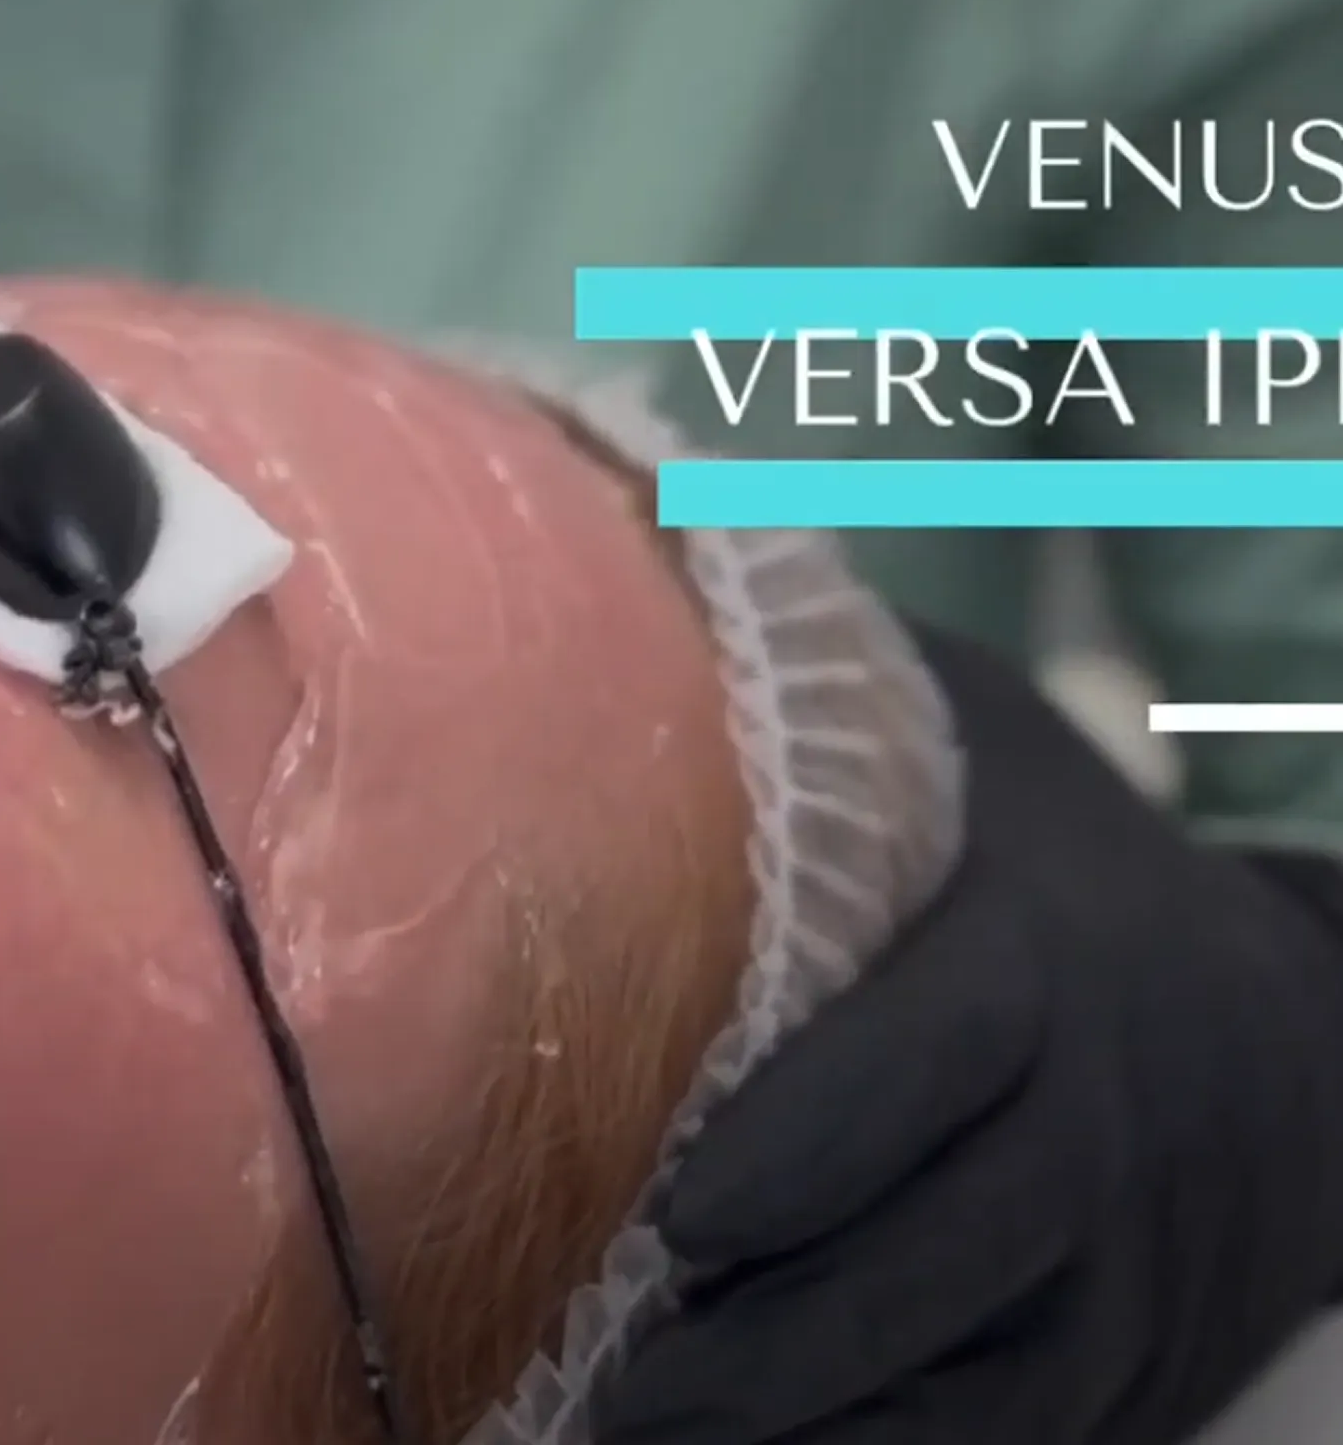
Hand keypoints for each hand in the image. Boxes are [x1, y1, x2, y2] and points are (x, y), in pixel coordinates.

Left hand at [589, 625, 1342, 1444]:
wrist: (1304, 1037)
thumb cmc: (1063, 873)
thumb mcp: (974, 754)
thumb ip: (825, 692)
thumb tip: (622, 533)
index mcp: (1046, 965)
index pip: (938, 1063)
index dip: (814, 1147)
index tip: (676, 1211)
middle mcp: (1102, 1128)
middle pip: (943, 1253)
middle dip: (777, 1341)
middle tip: (613, 1387)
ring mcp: (1134, 1263)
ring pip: (979, 1380)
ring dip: (814, 1431)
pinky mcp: (1139, 1362)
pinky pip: (1024, 1441)